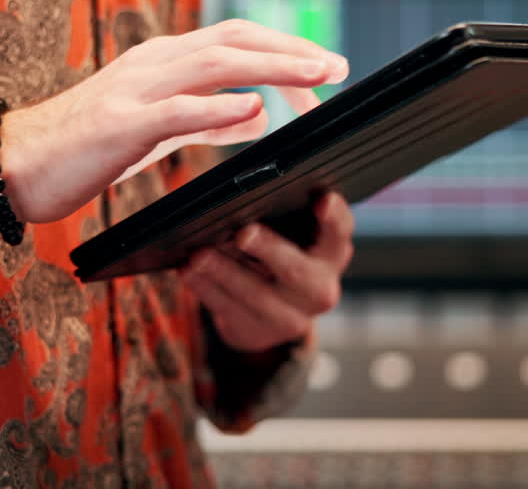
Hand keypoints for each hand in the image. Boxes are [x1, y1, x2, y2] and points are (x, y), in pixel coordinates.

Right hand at [6, 19, 347, 222]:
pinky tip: (255, 111)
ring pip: (215, 64)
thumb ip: (203, 118)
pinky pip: (177, 110)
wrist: (13, 164)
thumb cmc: (84, 149)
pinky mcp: (119, 124)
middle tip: (338, 67)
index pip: (235, 41)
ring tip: (315, 78)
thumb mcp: (155, 129)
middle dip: (292, 51)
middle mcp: (153, 64)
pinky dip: (220, 107)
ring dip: (272, 67)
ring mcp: (136, 90)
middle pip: (235, 40)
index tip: (326, 69)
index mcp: (163, 62)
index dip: (284, 50)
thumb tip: (255, 112)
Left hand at [180, 193, 354, 352]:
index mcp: (332, 253)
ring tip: (198, 254)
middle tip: (243, 233)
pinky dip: (206, 287)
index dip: (334, 216)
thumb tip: (239, 194)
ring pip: (256, 294)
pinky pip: (229, 310)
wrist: (273, 311)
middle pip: (296, 269)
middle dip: (268, 249)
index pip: (339, 231)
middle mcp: (320, 289)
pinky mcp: (259, 333)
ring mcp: (292, 318)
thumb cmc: (279, 252)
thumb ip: (280, 214)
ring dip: (223, 271)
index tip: (322, 200)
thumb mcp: (291, 233)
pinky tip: (188, 271)